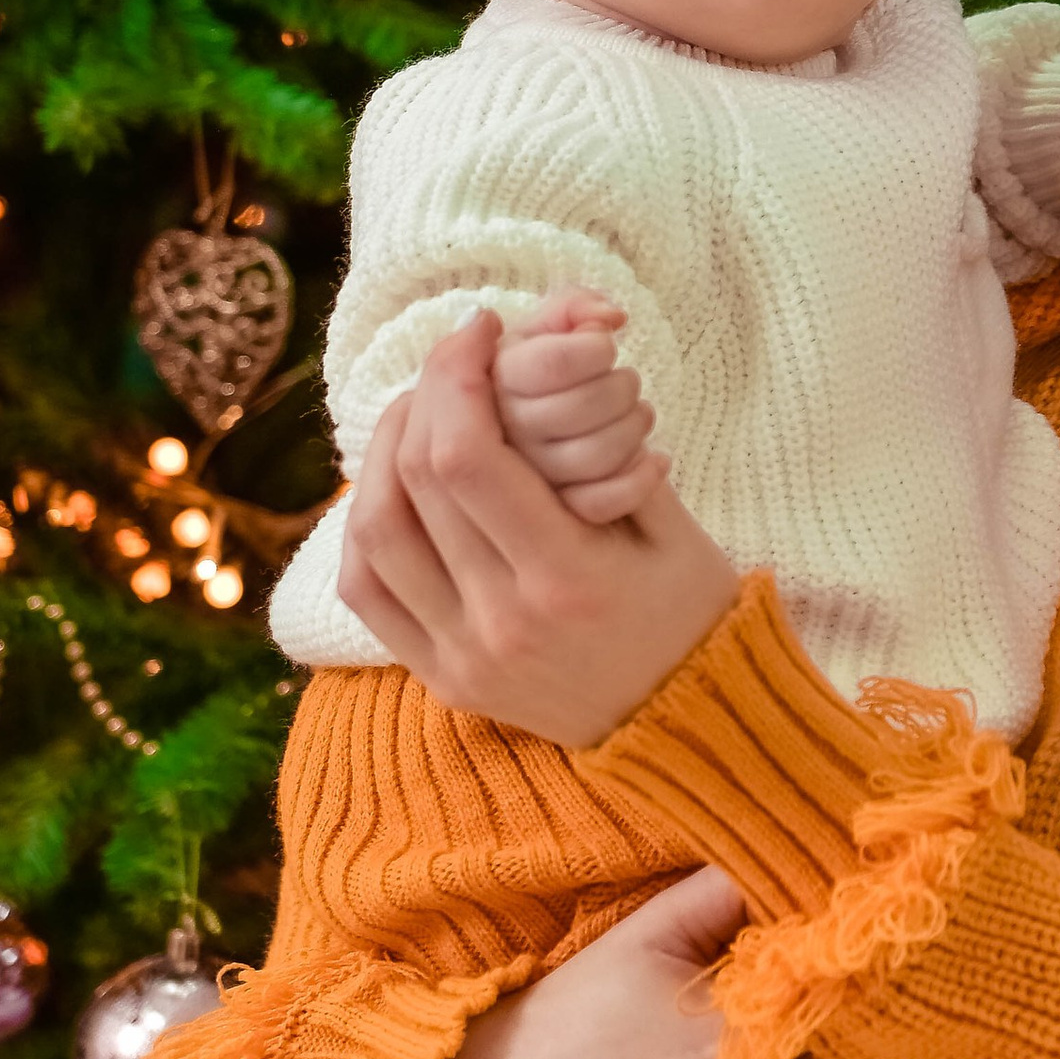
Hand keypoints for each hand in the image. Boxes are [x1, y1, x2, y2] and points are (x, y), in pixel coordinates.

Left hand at [337, 308, 739, 745]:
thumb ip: (608, 450)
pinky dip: (366, 523)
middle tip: (457, 356)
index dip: (457, 374)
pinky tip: (396, 481)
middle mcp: (500, 621)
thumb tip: (542, 366)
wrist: (687, 727)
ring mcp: (461, 656)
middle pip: (415, 480)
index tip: (480, 331)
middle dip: (427, 393)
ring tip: (421, 410)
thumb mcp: (675, 527)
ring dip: (382, 451)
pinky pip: (367, 590)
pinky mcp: (440, 676)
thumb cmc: (692, 614)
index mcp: (566, 579)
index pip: (467, 457)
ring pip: (372, 531)